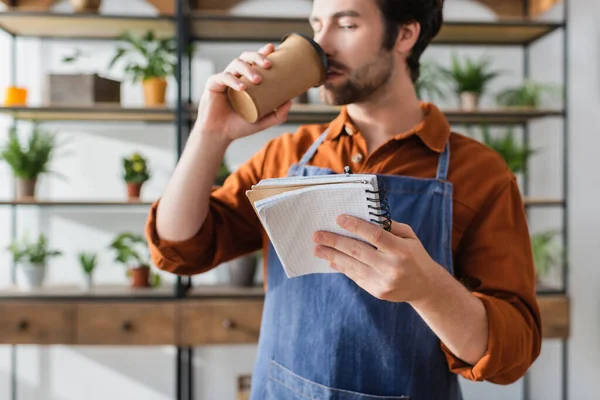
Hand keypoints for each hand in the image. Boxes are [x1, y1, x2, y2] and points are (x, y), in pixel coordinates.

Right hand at [193, 43, 292, 142]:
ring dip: (248, 69)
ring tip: (258, 80)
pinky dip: (233, 80)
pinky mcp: (213, 84)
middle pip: (246, 57)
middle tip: (268, 65)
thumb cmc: (239, 126)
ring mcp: (224, 79)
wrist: (220, 134)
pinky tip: (242, 87)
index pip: (254, 61)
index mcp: (246, 79)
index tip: (273, 48)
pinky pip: (223, 77)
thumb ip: (278, 115)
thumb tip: (291, 101)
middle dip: (257, 56)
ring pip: (236, 64)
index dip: (263, 52)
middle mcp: (235, 76)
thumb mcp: (263, 121)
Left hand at [313, 215, 442, 303]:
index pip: (375, 235)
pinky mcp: (377, 292)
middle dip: (335, 242)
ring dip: (332, 256)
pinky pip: (355, 277)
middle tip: (317, 235)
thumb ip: (390, 227)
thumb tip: (366, 217)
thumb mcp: (409, 237)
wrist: (426, 287)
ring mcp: (383, 281)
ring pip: (352, 266)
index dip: (355, 226)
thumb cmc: (415, 255)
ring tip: (318, 249)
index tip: (339, 218)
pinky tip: (332, 261)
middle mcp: (391, 266)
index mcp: (401, 249)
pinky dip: (342, 268)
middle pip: (358, 251)